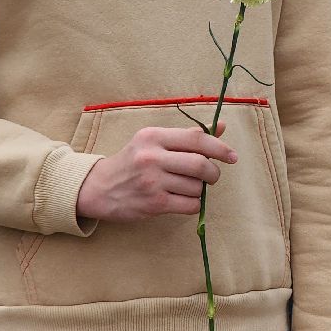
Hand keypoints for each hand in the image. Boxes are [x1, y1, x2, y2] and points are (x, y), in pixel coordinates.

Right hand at [77, 125, 235, 222]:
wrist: (97, 188)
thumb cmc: (132, 162)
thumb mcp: (154, 142)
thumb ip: (187, 136)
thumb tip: (221, 126)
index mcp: (154, 136)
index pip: (197, 139)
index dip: (220, 148)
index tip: (233, 157)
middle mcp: (152, 157)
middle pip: (201, 165)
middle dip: (214, 173)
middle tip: (212, 176)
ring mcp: (152, 181)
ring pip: (196, 187)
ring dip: (200, 189)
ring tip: (188, 187)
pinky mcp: (153, 203)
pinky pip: (189, 204)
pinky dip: (193, 203)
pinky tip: (183, 200)